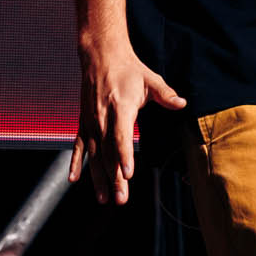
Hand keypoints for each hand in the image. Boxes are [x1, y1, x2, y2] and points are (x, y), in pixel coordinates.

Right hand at [69, 34, 186, 204]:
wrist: (101, 57)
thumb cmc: (128, 69)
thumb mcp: (150, 79)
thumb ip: (165, 94)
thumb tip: (182, 103)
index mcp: (120, 107)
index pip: (121, 136)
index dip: (124, 156)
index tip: (128, 174)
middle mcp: (102, 117)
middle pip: (108, 152)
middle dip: (114, 178)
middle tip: (121, 199)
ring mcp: (91, 122)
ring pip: (94, 155)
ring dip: (98, 178)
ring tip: (104, 199)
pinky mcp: (84, 123)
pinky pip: (79, 147)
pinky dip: (75, 163)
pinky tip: (73, 180)